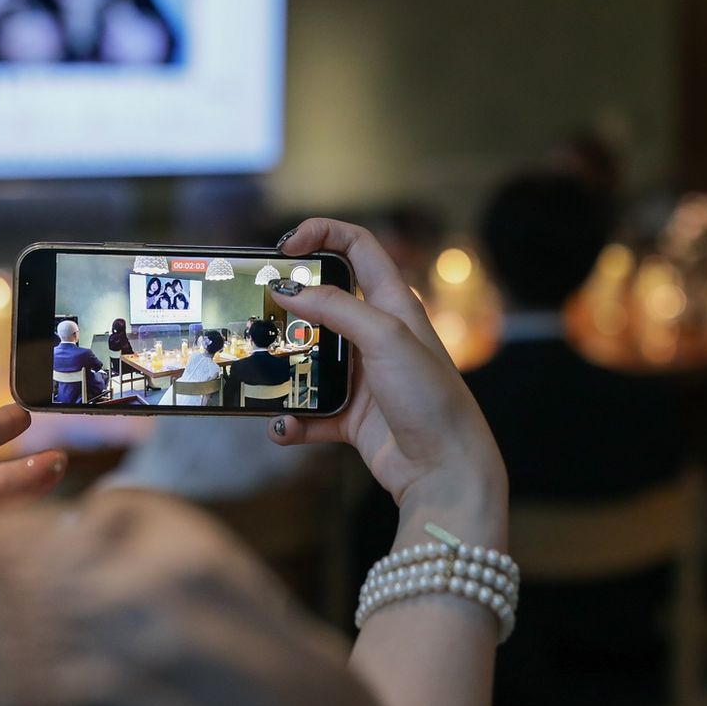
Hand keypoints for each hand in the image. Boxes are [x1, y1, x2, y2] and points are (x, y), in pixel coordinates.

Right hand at [268, 219, 505, 539]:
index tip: (285, 246)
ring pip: (309, 357)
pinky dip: (293, 419)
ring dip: (285, 365)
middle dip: (290, 304)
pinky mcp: (351, 414)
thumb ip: (337, 308)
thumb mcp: (386, 338)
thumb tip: (289, 290)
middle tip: (259, 307)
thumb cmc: (431, 398)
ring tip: (262, 369)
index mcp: (393, 303)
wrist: (447, 471)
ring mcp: (363, 375)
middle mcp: (377, 334)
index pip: (357, 247)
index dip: (322, 234)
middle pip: (324, 302)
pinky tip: (284, 427)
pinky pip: (309, 410)